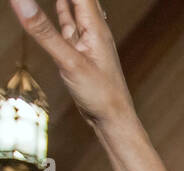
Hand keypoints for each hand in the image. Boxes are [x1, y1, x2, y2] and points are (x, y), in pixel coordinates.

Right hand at [9, 0, 132, 126]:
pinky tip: (61, 3)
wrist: (114, 120)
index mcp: (95, 25)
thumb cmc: (100, 95)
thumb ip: (43, 31)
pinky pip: (68, 21)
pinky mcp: (80, 49)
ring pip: (73, 4)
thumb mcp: (68, 61)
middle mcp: (93, 27)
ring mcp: (87, 38)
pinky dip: (61, 7)